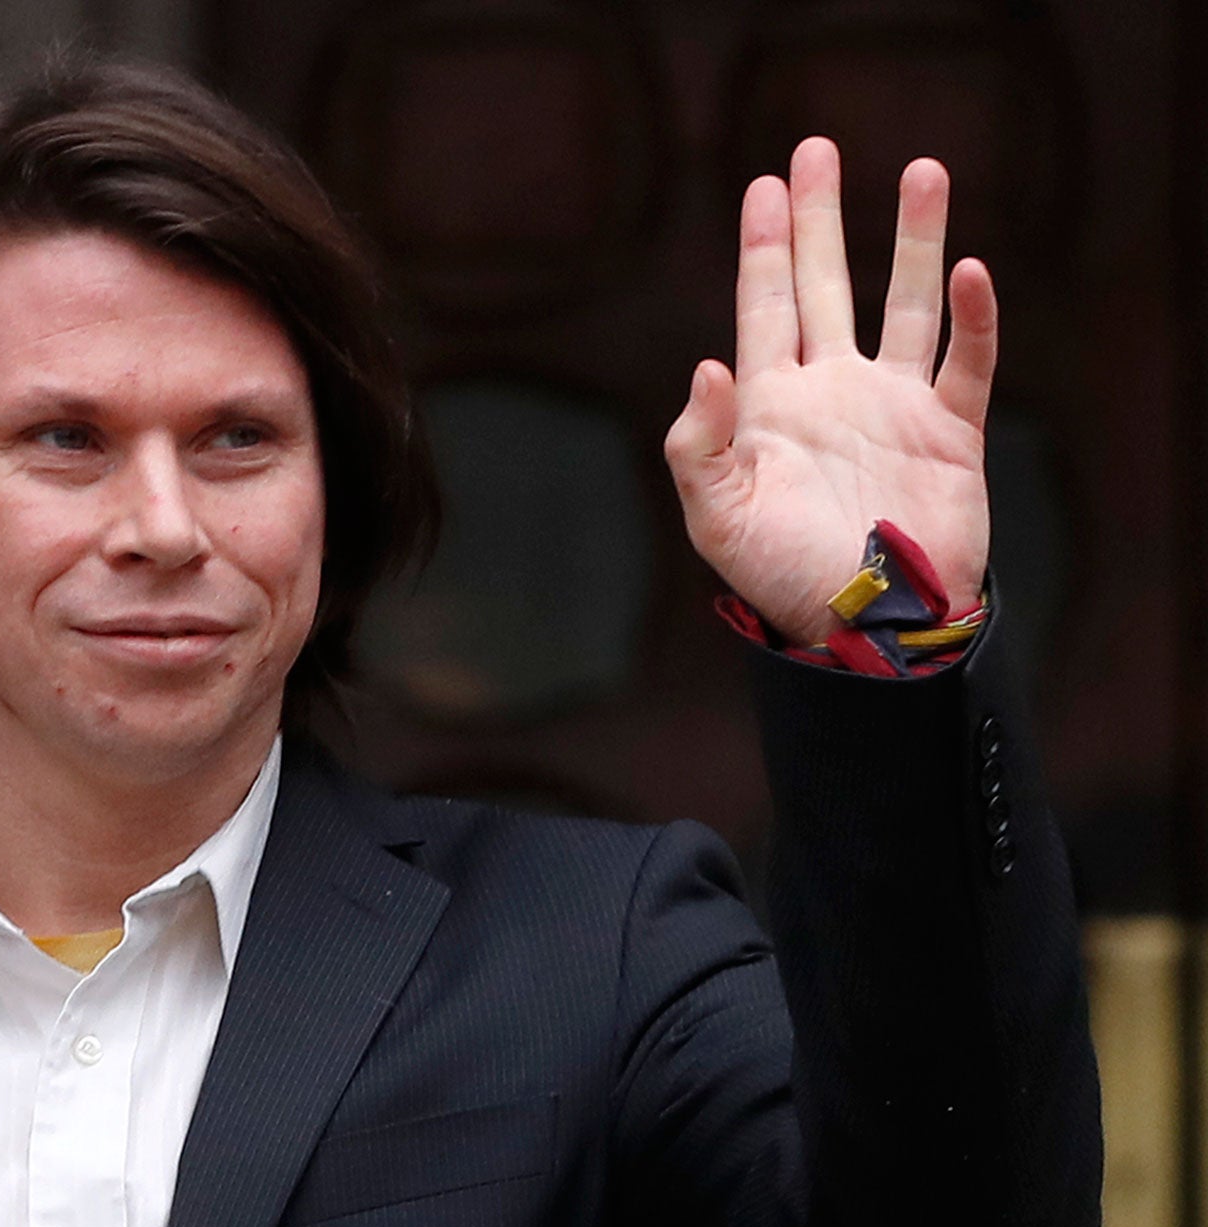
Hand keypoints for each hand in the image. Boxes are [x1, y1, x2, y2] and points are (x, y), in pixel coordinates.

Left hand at [664, 138, 994, 645]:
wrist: (867, 628)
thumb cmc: (783, 580)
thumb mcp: (718, 518)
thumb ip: (700, 445)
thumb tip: (707, 366)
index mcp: (771, 407)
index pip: (764, 307)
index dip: (764, 246)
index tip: (765, 186)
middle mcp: (831, 392)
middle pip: (825, 285)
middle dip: (820, 220)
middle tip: (818, 150)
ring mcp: (892, 407)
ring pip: (905, 305)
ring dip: (914, 241)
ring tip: (923, 171)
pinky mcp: (949, 432)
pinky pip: (967, 361)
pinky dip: (973, 317)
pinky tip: (970, 270)